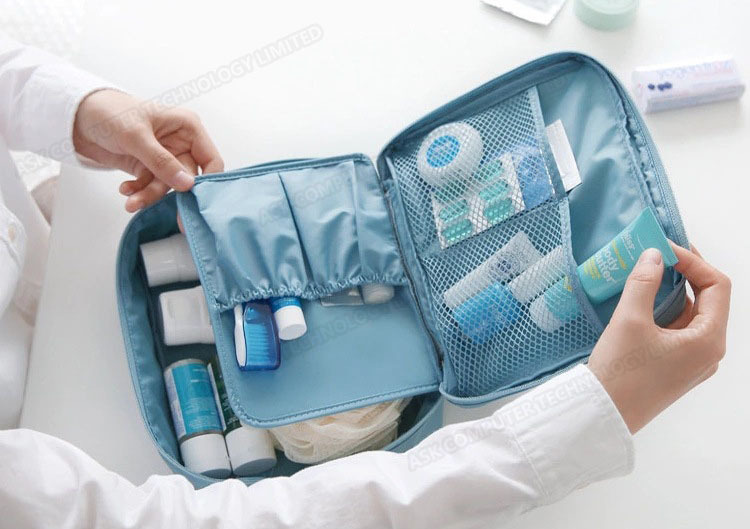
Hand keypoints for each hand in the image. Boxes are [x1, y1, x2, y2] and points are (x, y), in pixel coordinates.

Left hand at [73, 89, 223, 211]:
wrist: (77, 116)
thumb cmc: (109, 112)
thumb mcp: (136, 136)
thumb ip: (162, 162)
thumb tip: (187, 184)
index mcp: (188, 128)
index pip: (211, 160)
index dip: (206, 181)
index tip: (194, 199)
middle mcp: (180, 143)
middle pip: (186, 178)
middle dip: (165, 190)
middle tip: (151, 203)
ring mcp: (165, 157)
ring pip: (167, 185)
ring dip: (149, 195)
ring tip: (130, 200)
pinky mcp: (149, 167)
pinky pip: (151, 186)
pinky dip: (139, 191)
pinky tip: (125, 189)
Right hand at [587, 243, 730, 433]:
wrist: (601, 416)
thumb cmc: (620, 372)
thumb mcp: (629, 320)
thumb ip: (644, 282)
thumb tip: (654, 254)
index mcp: (709, 340)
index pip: (717, 286)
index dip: (694, 261)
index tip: (664, 248)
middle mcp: (709, 351)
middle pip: (709, 299)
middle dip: (685, 273)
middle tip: (658, 253)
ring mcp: (694, 362)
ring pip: (692, 315)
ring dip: (673, 291)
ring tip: (646, 272)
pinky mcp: (676, 369)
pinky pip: (679, 331)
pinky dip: (665, 311)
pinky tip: (642, 300)